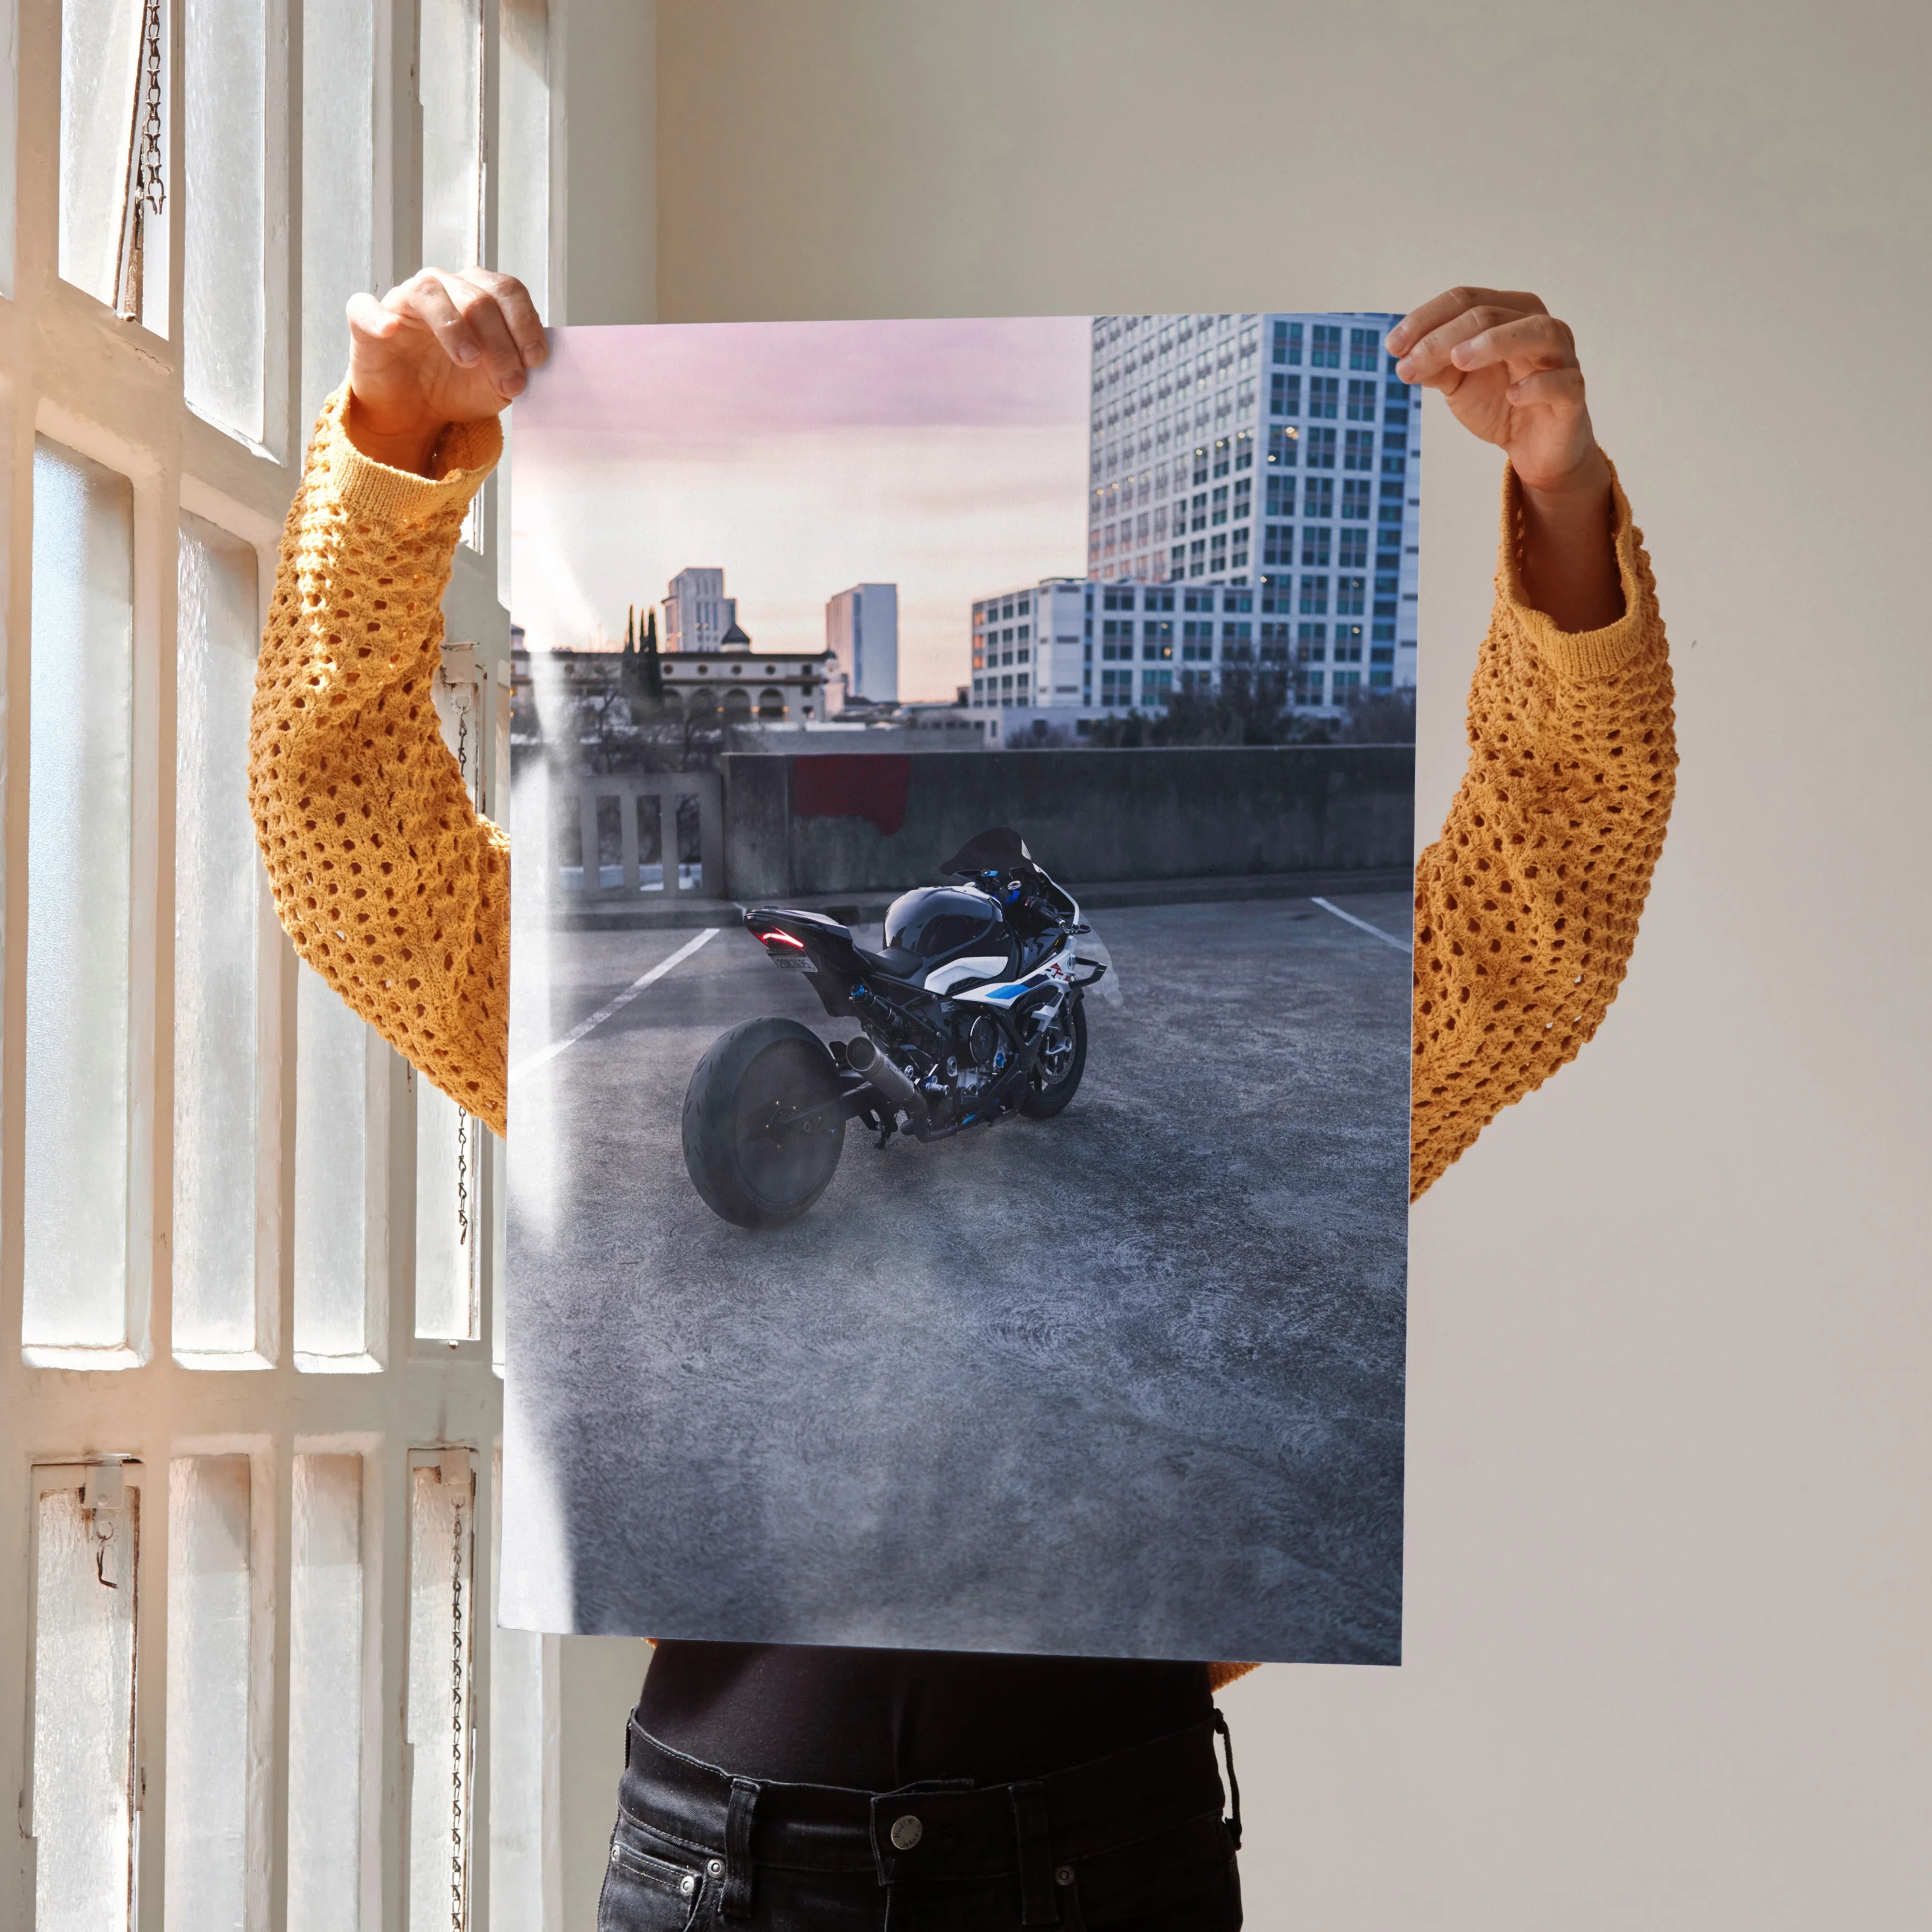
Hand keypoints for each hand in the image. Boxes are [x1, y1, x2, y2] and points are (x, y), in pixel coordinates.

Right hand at [344, 268, 547, 474]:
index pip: (507, 291)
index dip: (525, 323)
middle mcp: (444, 288)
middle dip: (500, 342)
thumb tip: (535, 363)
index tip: (536, 360)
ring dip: (454, 327)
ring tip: (469, 360)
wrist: (415, 412)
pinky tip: (391, 330)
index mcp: (479, 295)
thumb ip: (518, 367)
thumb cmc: (457, 387)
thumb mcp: (498, 383)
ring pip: (430, 293)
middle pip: (477, 297)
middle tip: (510, 382)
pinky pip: (365, 307)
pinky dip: (378, 316)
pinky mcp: (366, 320)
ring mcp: (404, 301)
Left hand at [1389, 287, 1621, 628]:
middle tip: (1410, 363)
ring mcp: (1561, 357)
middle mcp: (1538, 326)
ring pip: (1536, 332)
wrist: (1534, 448)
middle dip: (1444, 337)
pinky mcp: (1573, 394)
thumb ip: (1435, 365)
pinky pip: (1562, 382)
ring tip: (1459, 360)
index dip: (1426, 319)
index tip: (1392, 346)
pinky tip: (1512, 394)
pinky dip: (1537, 384)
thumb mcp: (1458, 383)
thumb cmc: (1499, 402)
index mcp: (1509, 313)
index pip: (1465, 300)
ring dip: (1495, 342)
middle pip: (1490, 314)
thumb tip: (1404, 356)